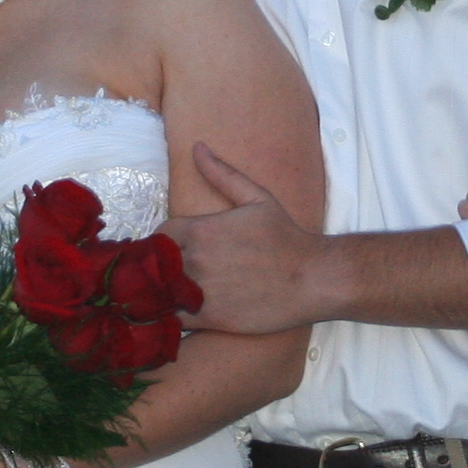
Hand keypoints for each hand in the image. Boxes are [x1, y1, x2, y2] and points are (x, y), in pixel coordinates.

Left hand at [172, 141, 325, 334]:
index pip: (159, 235)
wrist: (313, 277)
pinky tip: (183, 314)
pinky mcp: (210, 317)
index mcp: (200, 229)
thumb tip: (197, 147)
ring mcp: (200, 289)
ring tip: (174, 295)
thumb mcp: (256, 197)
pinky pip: (174, 319)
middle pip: (154, 264)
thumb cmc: (285, 237)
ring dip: (162, 293)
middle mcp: (195, 259)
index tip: (174, 250)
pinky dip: (172, 317)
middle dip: (159, 268)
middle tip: (172, 274)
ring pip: (160, 292)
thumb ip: (222, 173)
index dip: (162, 243)